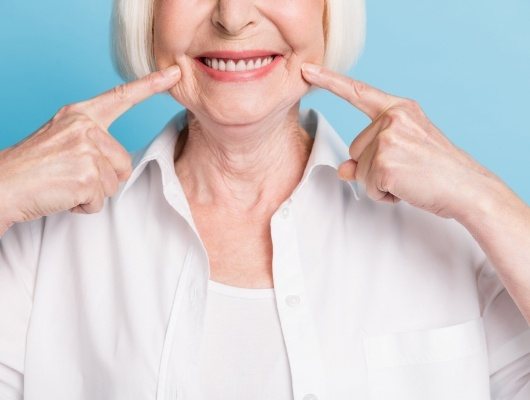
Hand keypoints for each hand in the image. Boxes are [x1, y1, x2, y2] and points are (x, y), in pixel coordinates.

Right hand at [0, 65, 180, 228]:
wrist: (2, 185)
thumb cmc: (32, 166)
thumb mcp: (61, 139)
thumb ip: (92, 140)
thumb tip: (117, 161)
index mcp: (80, 114)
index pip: (121, 96)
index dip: (150, 85)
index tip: (174, 73)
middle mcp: (86, 127)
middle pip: (123, 162)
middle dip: (103, 178)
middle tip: (70, 175)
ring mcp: (87, 150)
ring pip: (113, 183)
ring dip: (92, 192)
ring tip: (64, 184)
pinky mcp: (86, 176)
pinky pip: (100, 201)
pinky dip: (83, 206)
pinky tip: (62, 195)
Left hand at [301, 63, 499, 219]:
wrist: (467, 188)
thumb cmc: (437, 170)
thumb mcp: (403, 153)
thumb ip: (369, 154)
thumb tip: (342, 169)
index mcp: (400, 108)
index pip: (358, 92)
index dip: (330, 81)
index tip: (307, 71)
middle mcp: (393, 118)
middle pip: (355, 149)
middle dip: (374, 167)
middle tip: (407, 170)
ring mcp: (388, 138)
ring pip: (359, 170)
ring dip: (379, 183)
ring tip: (409, 179)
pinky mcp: (385, 163)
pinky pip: (368, 187)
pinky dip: (384, 195)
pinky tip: (407, 189)